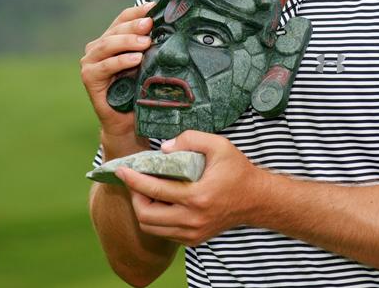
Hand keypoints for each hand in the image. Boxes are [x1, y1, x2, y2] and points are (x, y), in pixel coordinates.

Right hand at [80, 2, 154, 143]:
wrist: (128, 122)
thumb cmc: (140, 90)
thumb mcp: (148, 63)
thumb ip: (151, 46)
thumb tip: (172, 26)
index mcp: (112, 39)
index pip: (123, 18)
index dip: (138, 11)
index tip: (155, 7)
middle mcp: (98, 47)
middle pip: (115, 29)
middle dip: (134, 25)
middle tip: (150, 24)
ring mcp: (91, 62)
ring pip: (108, 45)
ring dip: (127, 41)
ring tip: (145, 42)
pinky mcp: (89, 77)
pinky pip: (105, 66)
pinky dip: (121, 61)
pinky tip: (135, 59)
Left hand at [116, 130, 262, 246]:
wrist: (257, 199)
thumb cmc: (238, 171)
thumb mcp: (219, 145)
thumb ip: (190, 139)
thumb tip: (164, 149)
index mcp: (197, 197)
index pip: (154, 191)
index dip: (133, 179)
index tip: (121, 169)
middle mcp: (193, 220)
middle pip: (146, 216)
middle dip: (134, 196)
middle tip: (133, 180)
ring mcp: (193, 233)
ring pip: (152, 228)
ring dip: (142, 209)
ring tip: (144, 189)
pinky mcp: (194, 239)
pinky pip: (164, 232)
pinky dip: (155, 218)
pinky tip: (158, 201)